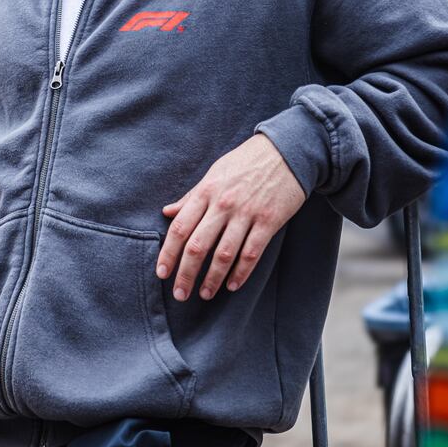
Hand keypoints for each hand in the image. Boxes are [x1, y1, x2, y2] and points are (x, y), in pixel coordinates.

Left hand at [156, 134, 304, 301]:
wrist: (285, 152)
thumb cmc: (245, 162)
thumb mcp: (213, 173)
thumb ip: (191, 197)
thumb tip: (167, 212)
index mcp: (206, 191)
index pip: (180, 228)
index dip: (168, 253)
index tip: (162, 273)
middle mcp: (223, 204)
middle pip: (197, 246)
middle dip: (186, 274)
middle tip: (180, 294)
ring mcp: (246, 214)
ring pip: (223, 255)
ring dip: (212, 279)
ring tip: (205, 294)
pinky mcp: (269, 222)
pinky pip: (251, 254)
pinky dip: (240, 273)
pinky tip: (231, 285)